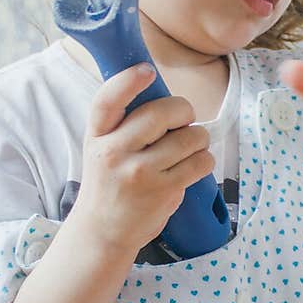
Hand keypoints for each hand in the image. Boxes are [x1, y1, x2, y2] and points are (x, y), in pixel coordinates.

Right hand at [72, 63, 214, 252]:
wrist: (103, 230)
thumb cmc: (109, 182)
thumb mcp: (102, 147)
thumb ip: (122, 122)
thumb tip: (160, 90)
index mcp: (97, 135)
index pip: (107, 100)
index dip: (128, 81)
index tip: (146, 72)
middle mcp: (115, 152)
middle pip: (163, 112)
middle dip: (184, 111)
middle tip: (184, 120)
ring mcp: (140, 172)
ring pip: (190, 137)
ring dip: (198, 139)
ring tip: (189, 148)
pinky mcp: (163, 190)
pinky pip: (201, 162)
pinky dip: (204, 160)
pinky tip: (194, 165)